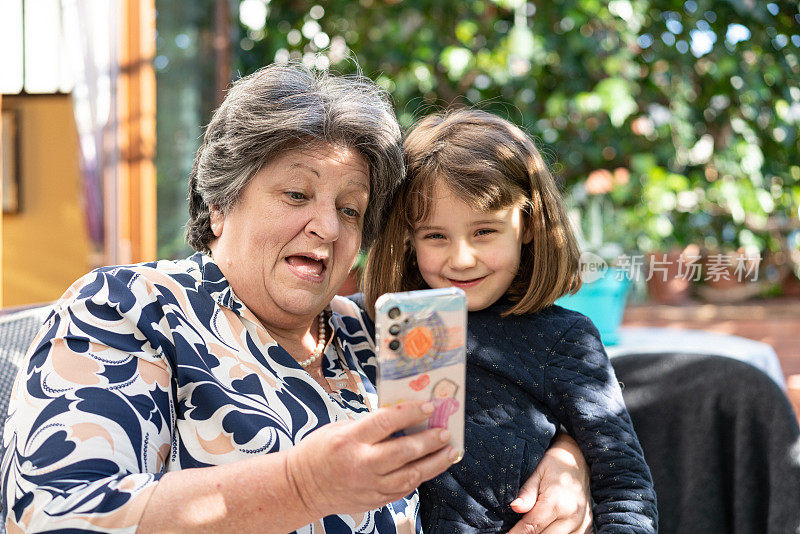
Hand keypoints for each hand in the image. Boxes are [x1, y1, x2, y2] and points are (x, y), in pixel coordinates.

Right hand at [286, 401, 456, 518]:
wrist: (300, 487)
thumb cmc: (318, 451)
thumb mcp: (340, 428)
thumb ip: (370, 426)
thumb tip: (403, 419)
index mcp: (350, 439)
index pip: (387, 421)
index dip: (412, 413)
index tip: (429, 406)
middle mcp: (362, 464)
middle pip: (404, 451)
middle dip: (430, 440)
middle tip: (446, 431)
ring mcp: (369, 486)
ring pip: (410, 475)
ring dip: (434, 463)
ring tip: (450, 451)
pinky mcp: (374, 501)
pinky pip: (403, 490)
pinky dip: (419, 477)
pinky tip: (430, 468)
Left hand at [508, 433, 591, 533]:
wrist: (578, 459)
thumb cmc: (554, 465)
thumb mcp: (537, 474)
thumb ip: (526, 494)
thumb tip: (514, 507)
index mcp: (556, 503)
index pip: (530, 527)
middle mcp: (571, 517)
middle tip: (516, 530)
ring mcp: (582, 524)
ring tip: (531, 528)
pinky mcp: (587, 526)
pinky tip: (547, 528)